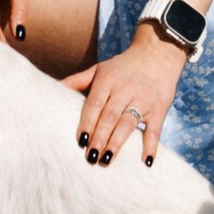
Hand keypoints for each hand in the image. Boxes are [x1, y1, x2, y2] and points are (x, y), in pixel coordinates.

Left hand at [66, 28, 185, 167]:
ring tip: (106, 160)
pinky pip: (154, 129)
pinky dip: (151, 146)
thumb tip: (54, 89)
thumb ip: (78, 80)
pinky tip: (146, 161)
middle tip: (90, 158)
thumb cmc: (123, 66)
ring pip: (128, 124)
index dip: (87, 123)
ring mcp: (143, 99)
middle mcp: (125, 89)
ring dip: (117, 143)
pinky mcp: (159, 108)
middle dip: (99, 138)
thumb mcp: (100, 69)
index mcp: (108, 79)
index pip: (95, 104)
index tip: (80, 142)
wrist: (157, 52)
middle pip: (110, 116)